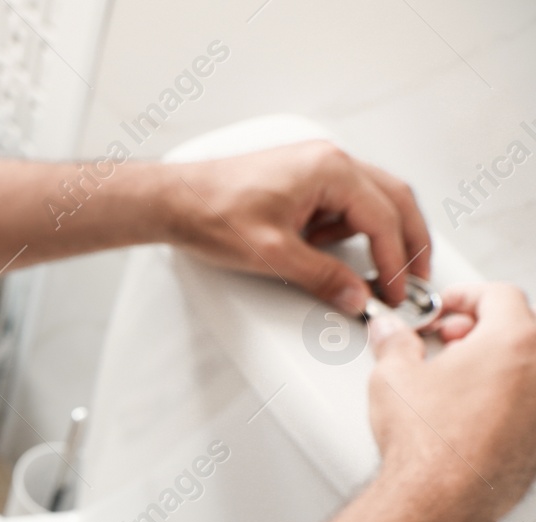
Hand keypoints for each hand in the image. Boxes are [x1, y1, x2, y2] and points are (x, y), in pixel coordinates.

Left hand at [166, 141, 429, 315]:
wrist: (174, 200)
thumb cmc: (212, 214)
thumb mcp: (272, 255)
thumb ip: (321, 277)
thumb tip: (356, 297)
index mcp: (330, 170)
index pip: (383, 218)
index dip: (396, 261)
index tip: (395, 291)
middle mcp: (330, 161)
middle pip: (393, 200)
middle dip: (407, 243)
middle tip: (411, 280)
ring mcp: (317, 167)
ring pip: (373, 200)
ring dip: (380, 235)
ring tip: (374, 271)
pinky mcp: (303, 179)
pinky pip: (344, 203)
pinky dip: (348, 229)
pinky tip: (326, 249)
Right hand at [368, 283, 535, 521]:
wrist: (440, 500)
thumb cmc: (429, 444)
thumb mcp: (393, 378)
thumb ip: (394, 345)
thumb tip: (389, 335)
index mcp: (515, 341)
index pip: (499, 295)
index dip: (466, 296)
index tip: (447, 306)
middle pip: (518, 329)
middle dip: (478, 328)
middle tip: (446, 340)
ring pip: (523, 369)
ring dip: (491, 365)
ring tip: (452, 378)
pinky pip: (524, 405)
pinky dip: (501, 399)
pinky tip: (465, 411)